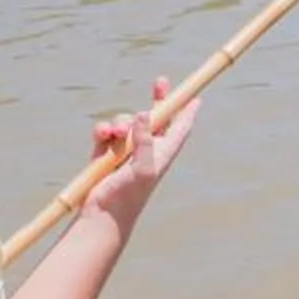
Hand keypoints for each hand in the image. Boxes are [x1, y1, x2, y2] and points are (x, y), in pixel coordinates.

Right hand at [81, 77, 198, 229]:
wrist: (102, 216)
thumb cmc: (128, 197)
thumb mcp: (143, 169)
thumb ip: (145, 140)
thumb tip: (145, 114)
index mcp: (162, 154)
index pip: (179, 129)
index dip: (187, 113)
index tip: (195, 97)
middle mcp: (146, 150)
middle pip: (156, 119)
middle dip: (158, 100)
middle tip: (161, 81)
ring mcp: (126, 151)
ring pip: (127, 122)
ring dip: (120, 122)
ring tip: (114, 134)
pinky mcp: (105, 154)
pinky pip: (106, 132)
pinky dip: (103, 130)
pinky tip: (102, 135)